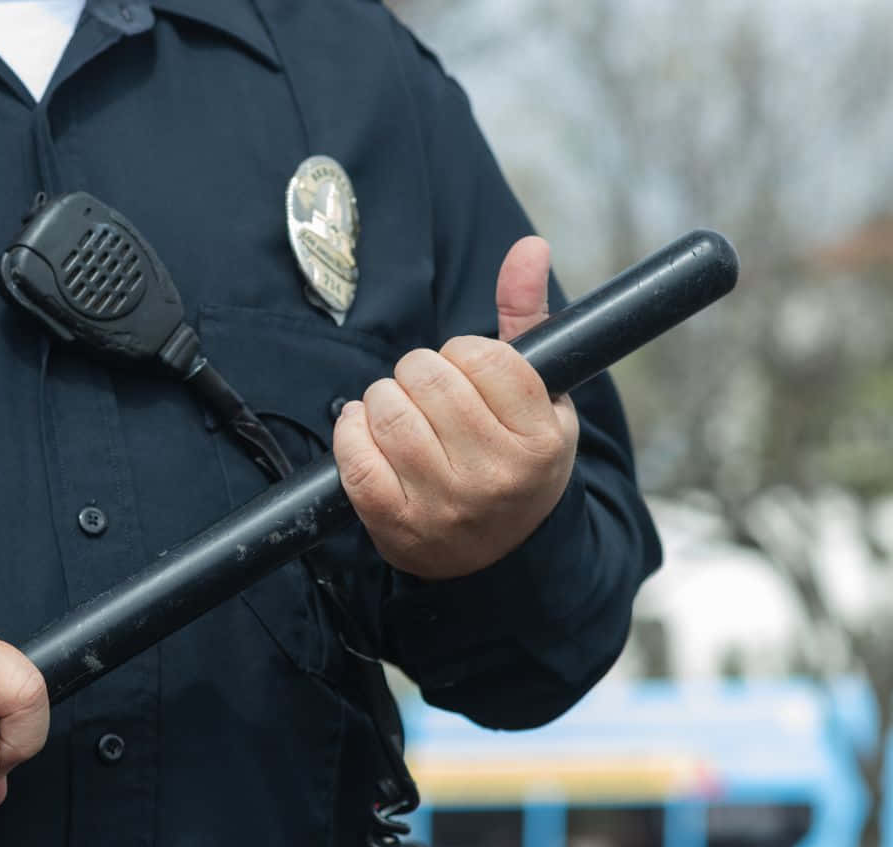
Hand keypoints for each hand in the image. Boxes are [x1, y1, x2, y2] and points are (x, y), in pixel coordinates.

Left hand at [332, 236, 578, 580]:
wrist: (500, 554)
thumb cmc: (517, 457)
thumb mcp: (542, 396)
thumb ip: (528, 319)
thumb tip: (528, 246)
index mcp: (539, 441)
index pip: (482, 356)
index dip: (464, 353)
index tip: (466, 371)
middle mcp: (495, 476)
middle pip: (428, 377)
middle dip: (419, 371)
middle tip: (427, 390)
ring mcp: (444, 504)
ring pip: (388, 410)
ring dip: (382, 398)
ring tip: (398, 410)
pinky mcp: (395, 525)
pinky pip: (353, 457)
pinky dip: (350, 431)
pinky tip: (365, 430)